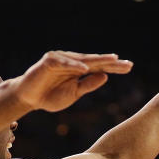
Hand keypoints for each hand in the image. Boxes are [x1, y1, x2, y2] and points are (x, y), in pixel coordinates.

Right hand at [14, 51, 132, 112]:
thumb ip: (87, 85)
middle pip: (95, 61)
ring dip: (97, 60)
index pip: (100, 67)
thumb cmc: (50, 96)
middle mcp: (72, 62)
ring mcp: (61, 60)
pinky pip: (64, 63)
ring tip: (113, 60)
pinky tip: (85, 68)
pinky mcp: (49, 61)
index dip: (114, 67)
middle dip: (111, 62)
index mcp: (79, 70)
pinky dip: (74, 65)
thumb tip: (105, 76)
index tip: (129, 67)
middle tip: (127, 63)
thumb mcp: (73, 94)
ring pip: (82, 59)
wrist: (29, 98)